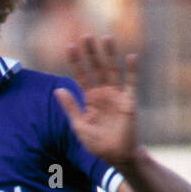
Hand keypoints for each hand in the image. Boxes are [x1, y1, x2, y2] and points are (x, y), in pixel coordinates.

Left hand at [54, 35, 138, 166]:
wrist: (115, 155)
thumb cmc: (97, 143)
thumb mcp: (78, 126)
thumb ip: (70, 107)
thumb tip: (57, 89)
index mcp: (90, 98)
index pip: (82, 75)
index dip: (76, 62)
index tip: (69, 46)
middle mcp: (104, 93)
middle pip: (97, 68)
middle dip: (91, 53)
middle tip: (86, 35)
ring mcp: (117, 95)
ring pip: (113, 70)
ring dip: (110, 54)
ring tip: (106, 37)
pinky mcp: (129, 101)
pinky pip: (132, 82)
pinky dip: (133, 70)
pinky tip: (131, 57)